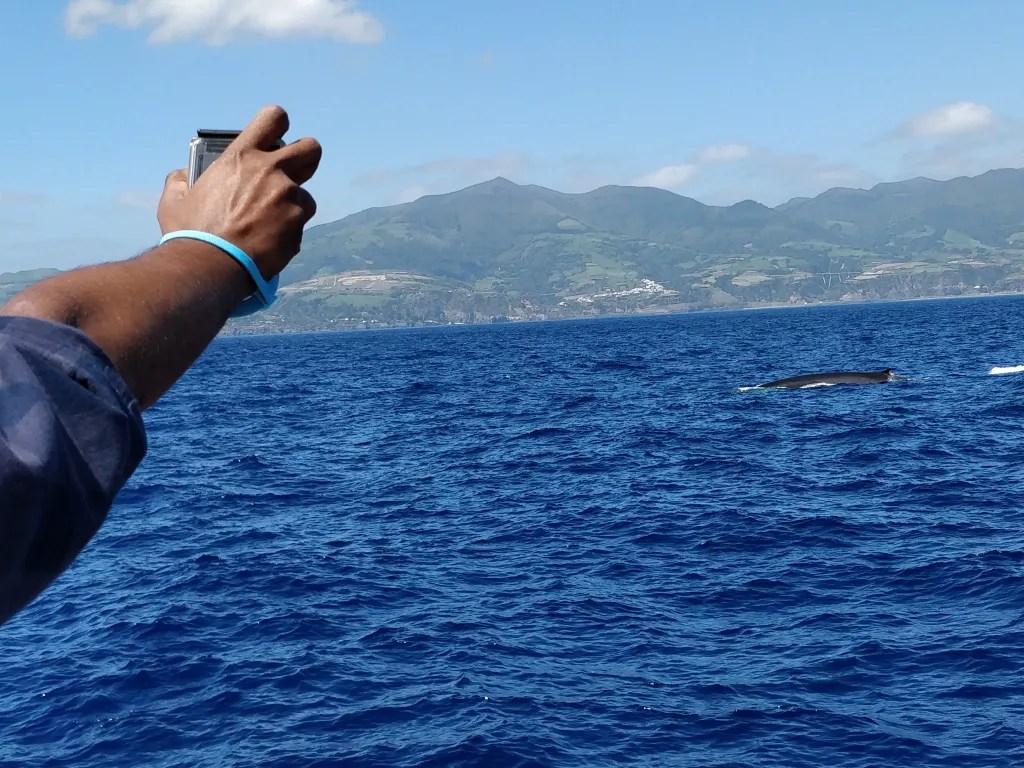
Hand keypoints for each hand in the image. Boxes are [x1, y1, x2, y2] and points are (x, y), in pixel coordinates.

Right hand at [157, 105, 321, 279]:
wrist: (210, 267)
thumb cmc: (191, 234)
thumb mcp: (174, 200)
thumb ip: (181, 180)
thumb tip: (183, 175)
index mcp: (241, 157)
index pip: (274, 118)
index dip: (279, 124)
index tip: (277, 137)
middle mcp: (270, 171)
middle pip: (310, 148)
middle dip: (306, 158)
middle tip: (295, 172)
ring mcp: (289, 198)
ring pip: (305, 196)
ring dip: (293, 207)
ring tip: (270, 224)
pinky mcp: (298, 225)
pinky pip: (300, 225)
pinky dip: (290, 233)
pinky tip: (270, 243)